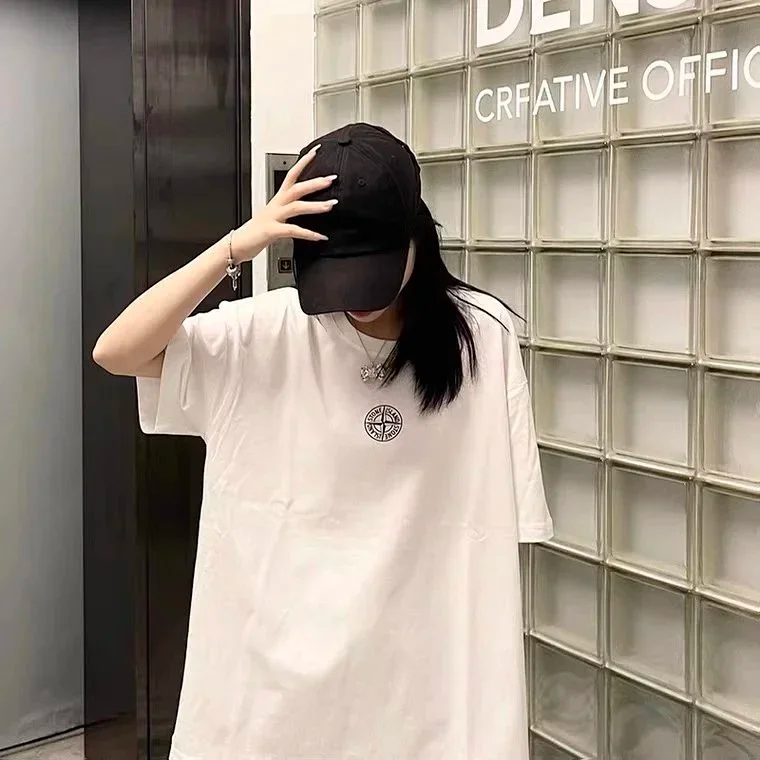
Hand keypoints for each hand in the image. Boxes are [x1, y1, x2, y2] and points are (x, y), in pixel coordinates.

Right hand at [229, 145, 336, 262]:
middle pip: (296, 188)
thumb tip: (307, 207)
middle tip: (331, 179)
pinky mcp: (272, 231)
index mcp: (278, 199)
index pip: (292, 174)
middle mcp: (276, 205)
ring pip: (296, 206)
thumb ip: (290, 210)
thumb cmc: (258, 232)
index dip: (303, 162)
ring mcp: (273, 217)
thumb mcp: (276, 216)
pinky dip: (309, 234)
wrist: (238, 244)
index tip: (317, 151)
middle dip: (314, 183)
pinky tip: (320, 237)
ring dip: (315, 205)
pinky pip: (293, 230)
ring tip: (331, 205)